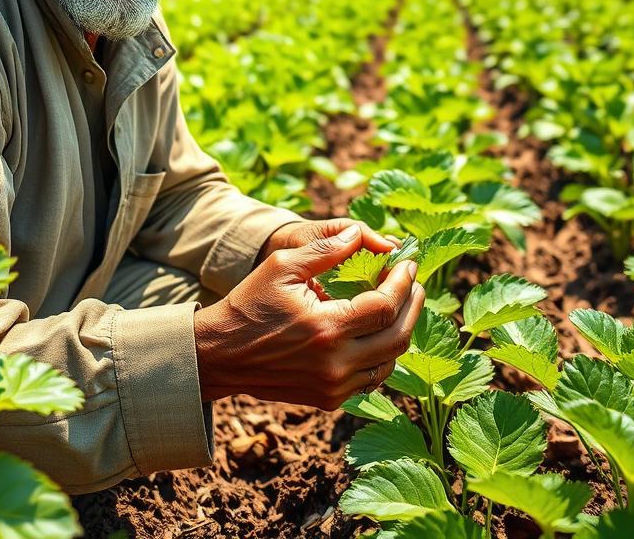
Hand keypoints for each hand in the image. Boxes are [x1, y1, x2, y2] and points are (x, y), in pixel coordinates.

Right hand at [194, 226, 424, 410]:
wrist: (220, 354)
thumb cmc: (250, 304)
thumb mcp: (283, 266)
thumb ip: (325, 249)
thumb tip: (360, 234)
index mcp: (326, 328)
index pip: (385, 306)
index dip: (403, 282)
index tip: (409, 262)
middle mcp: (335, 363)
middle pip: (398, 337)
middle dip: (413, 305)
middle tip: (413, 281)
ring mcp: (334, 387)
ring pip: (390, 362)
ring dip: (401, 331)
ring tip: (402, 304)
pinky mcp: (329, 400)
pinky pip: (371, 379)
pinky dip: (382, 355)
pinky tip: (379, 332)